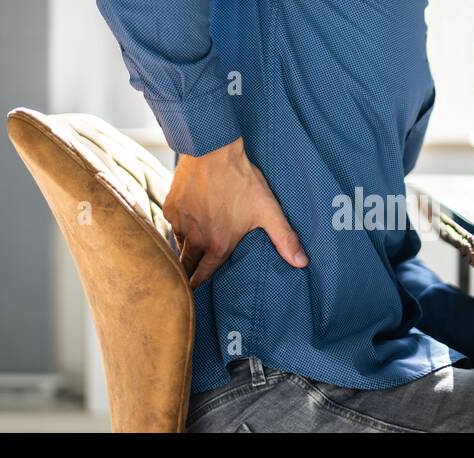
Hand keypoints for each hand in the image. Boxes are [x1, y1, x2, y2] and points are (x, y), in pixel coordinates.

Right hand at [167, 137, 307, 287]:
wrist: (212, 151)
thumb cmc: (242, 181)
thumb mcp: (268, 211)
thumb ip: (284, 239)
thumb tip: (302, 263)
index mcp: (218, 245)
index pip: (205, 274)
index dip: (199, 283)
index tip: (193, 290)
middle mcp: (195, 238)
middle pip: (187, 262)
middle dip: (187, 271)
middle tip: (187, 277)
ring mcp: (180, 222)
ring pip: (179, 242)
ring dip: (185, 245)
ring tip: (191, 246)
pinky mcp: (170, 206)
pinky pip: (173, 222)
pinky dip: (180, 223)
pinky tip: (189, 218)